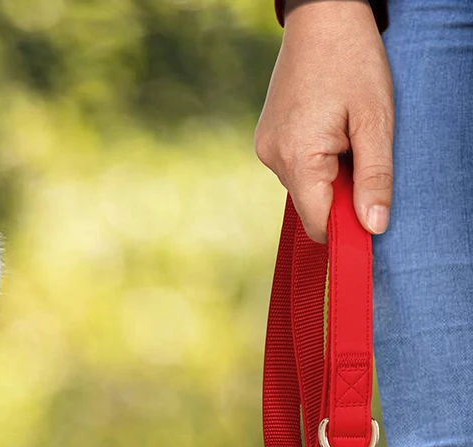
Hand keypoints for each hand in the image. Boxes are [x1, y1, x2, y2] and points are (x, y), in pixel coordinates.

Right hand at [254, 0, 393, 242]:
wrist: (321, 16)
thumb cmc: (353, 62)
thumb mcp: (376, 120)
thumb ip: (374, 178)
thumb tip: (373, 228)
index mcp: (298, 158)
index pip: (318, 224)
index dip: (345, 228)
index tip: (369, 218)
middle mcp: (273, 159)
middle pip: (311, 206)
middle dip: (339, 194)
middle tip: (361, 151)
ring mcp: (265, 150)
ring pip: (304, 187)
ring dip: (328, 174)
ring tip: (343, 131)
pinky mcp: (265, 141)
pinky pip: (294, 168)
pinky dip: (315, 161)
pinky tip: (326, 127)